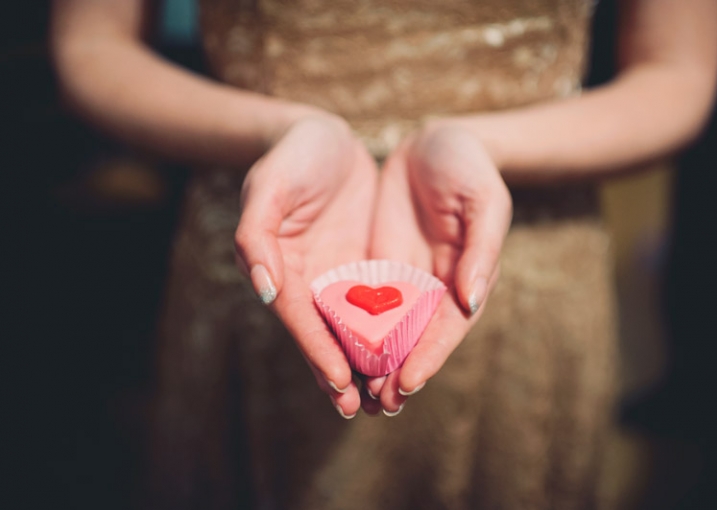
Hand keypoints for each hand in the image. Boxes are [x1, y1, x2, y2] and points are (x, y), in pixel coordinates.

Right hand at [235, 115, 377, 417]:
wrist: (324, 134)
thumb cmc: (293, 155)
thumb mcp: (269, 184)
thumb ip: (257, 233)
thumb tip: (266, 289)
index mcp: (278, 266)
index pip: (298, 318)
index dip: (316, 350)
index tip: (338, 381)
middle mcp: (306, 279)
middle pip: (322, 334)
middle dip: (339, 373)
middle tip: (361, 410)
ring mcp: (334, 275)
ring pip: (349, 329)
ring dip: (364, 363)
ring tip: (384, 399)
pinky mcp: (360, 266)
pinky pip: (374, 305)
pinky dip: (384, 334)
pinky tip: (403, 355)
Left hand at [365, 124, 511, 415]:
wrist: (433, 139)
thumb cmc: (468, 166)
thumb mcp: (484, 201)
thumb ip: (480, 250)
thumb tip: (471, 301)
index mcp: (465, 277)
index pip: (447, 327)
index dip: (429, 356)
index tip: (407, 382)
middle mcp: (434, 286)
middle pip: (415, 338)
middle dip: (397, 371)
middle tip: (376, 403)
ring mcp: (404, 278)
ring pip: (386, 329)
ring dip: (372, 361)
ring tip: (354, 394)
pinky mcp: (377, 265)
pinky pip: (362, 302)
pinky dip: (351, 329)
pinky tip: (334, 351)